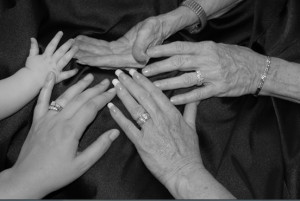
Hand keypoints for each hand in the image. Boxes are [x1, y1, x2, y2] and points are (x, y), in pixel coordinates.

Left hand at [1, 73, 117, 197]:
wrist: (28, 178)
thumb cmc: (56, 174)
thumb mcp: (82, 165)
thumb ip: (100, 147)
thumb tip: (115, 132)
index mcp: (71, 130)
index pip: (91, 108)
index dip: (104, 98)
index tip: (113, 91)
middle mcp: (59, 120)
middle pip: (80, 99)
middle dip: (95, 89)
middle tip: (106, 82)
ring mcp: (46, 118)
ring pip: (65, 97)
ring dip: (78, 85)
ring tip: (89, 77)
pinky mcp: (37, 121)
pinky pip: (41, 100)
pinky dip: (46, 87)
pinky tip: (51, 75)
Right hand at [25, 31, 77, 85]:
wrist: (30, 80)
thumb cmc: (30, 68)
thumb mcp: (31, 56)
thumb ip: (33, 47)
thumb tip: (33, 38)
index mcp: (46, 56)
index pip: (52, 45)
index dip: (56, 38)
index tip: (61, 32)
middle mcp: (52, 61)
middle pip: (61, 51)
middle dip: (67, 45)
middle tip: (73, 40)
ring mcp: (56, 69)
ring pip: (65, 60)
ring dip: (71, 54)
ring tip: (77, 48)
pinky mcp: (58, 77)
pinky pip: (66, 74)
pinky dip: (72, 72)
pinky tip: (77, 69)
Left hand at [74, 16, 170, 67]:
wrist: (160, 27)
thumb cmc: (155, 30)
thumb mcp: (149, 35)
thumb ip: (142, 47)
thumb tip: (138, 58)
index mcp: (132, 59)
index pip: (110, 61)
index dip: (95, 60)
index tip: (82, 59)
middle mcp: (126, 60)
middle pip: (102, 59)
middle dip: (87, 57)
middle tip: (71, 54)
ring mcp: (122, 55)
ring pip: (101, 54)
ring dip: (87, 51)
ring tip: (73, 47)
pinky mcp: (120, 48)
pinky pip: (104, 48)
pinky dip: (93, 45)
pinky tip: (83, 41)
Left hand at [107, 69, 202, 192]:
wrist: (185, 172)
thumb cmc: (189, 152)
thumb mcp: (192, 128)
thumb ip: (191, 110)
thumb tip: (194, 98)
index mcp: (172, 114)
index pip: (155, 93)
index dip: (143, 81)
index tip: (134, 72)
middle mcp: (160, 119)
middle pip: (142, 97)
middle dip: (130, 83)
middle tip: (119, 72)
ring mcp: (150, 131)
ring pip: (135, 108)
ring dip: (123, 94)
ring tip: (114, 84)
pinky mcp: (142, 143)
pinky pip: (128, 127)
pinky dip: (118, 116)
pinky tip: (111, 107)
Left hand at [143, 41, 264, 103]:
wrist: (258, 70)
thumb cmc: (236, 58)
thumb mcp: (217, 48)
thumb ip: (199, 52)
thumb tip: (179, 52)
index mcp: (205, 48)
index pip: (179, 47)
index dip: (162, 49)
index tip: (147, 52)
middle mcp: (207, 59)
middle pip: (178, 62)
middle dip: (159, 66)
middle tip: (143, 71)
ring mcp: (213, 75)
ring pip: (185, 78)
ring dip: (167, 82)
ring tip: (153, 86)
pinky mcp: (219, 89)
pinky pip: (198, 94)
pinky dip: (185, 97)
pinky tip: (173, 100)